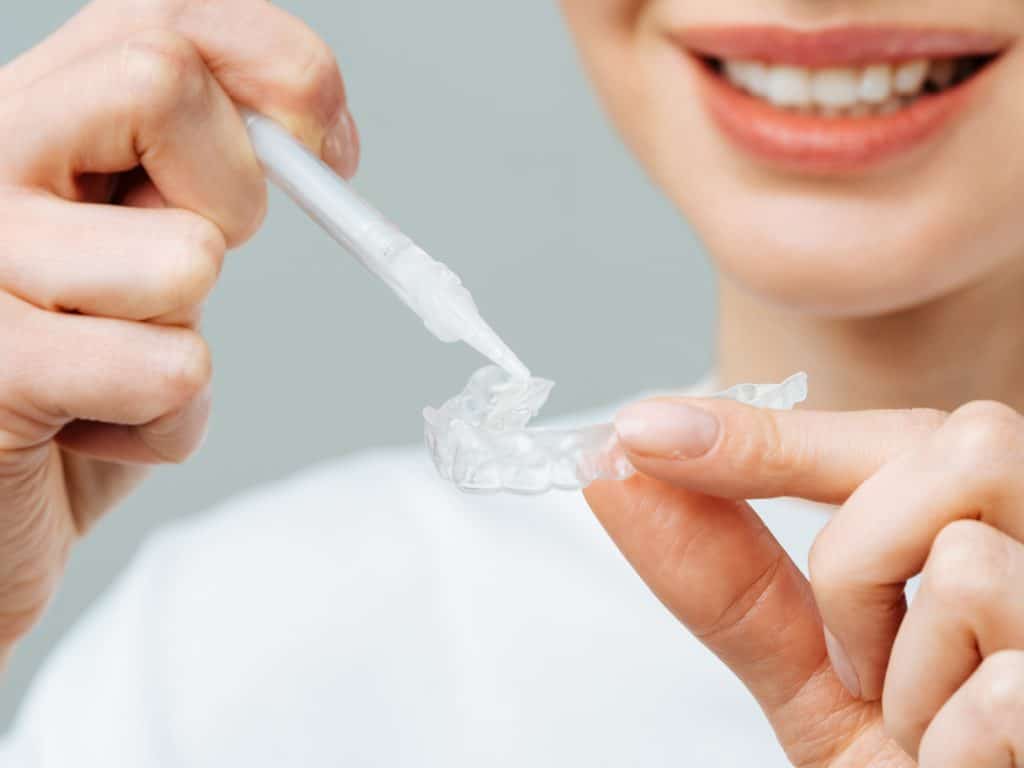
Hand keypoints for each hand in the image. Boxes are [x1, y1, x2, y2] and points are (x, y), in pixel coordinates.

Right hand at [0, 0, 357, 656]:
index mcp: (27, 119)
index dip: (277, 68)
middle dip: (228, 197)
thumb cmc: (78, 393)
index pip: (161, 17)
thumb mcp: (141, 259)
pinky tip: (89, 437)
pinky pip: (166, 373)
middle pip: (159, 79)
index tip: (327, 148)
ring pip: (184, 255)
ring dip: (183, 341)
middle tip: (182, 277)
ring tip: (113, 376)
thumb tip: (312, 129)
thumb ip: (195, 176)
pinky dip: (165, 427)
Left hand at [586, 396, 1023, 765]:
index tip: (640, 434)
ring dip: (902, 668)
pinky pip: (1007, 688)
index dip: (761, 436)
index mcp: (994, 525)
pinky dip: (948, 745)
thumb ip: (732, 575)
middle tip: (861, 661)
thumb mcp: (815, 671)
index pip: (892, 434)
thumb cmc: (913, 762)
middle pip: (957, 449)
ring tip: (927, 722)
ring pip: (968, 561)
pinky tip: (969, 762)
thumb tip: (625, 471)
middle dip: (855, 562)